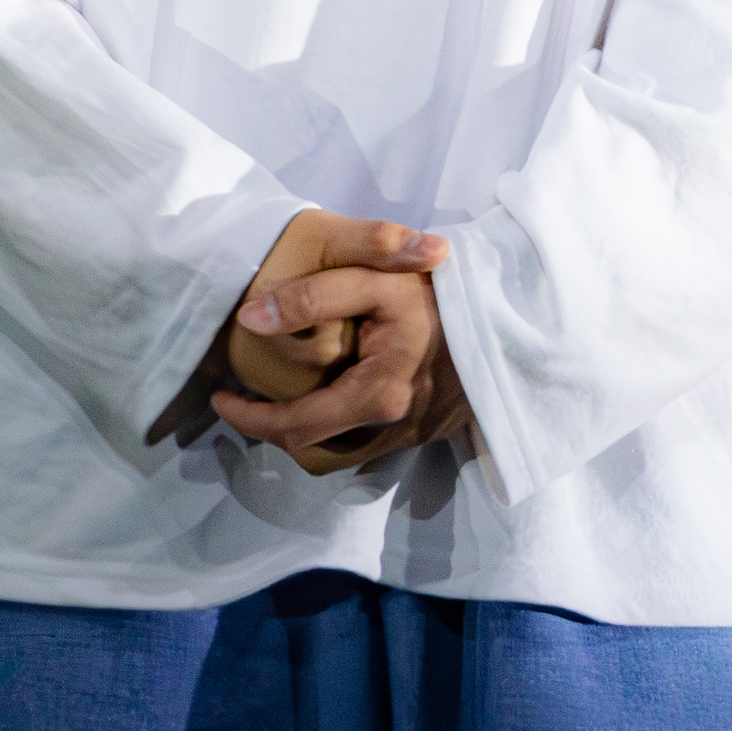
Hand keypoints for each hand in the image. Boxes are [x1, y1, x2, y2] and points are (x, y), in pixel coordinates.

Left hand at [210, 212, 471, 478]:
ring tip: (276, 399)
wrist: (509, 317)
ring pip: (336, 450)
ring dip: (300, 431)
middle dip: (267, 425)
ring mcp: (408, 432)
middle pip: (309, 445)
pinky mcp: (422, 429)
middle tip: (239, 399)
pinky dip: (333, 427)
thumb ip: (311, 297)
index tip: (221, 395)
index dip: (249, 417)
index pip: (293, 426)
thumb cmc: (437, 294)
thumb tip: (252, 320)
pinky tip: (325, 396)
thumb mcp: (375, 280)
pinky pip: (363, 442)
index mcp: (375, 396)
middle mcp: (390, 426)